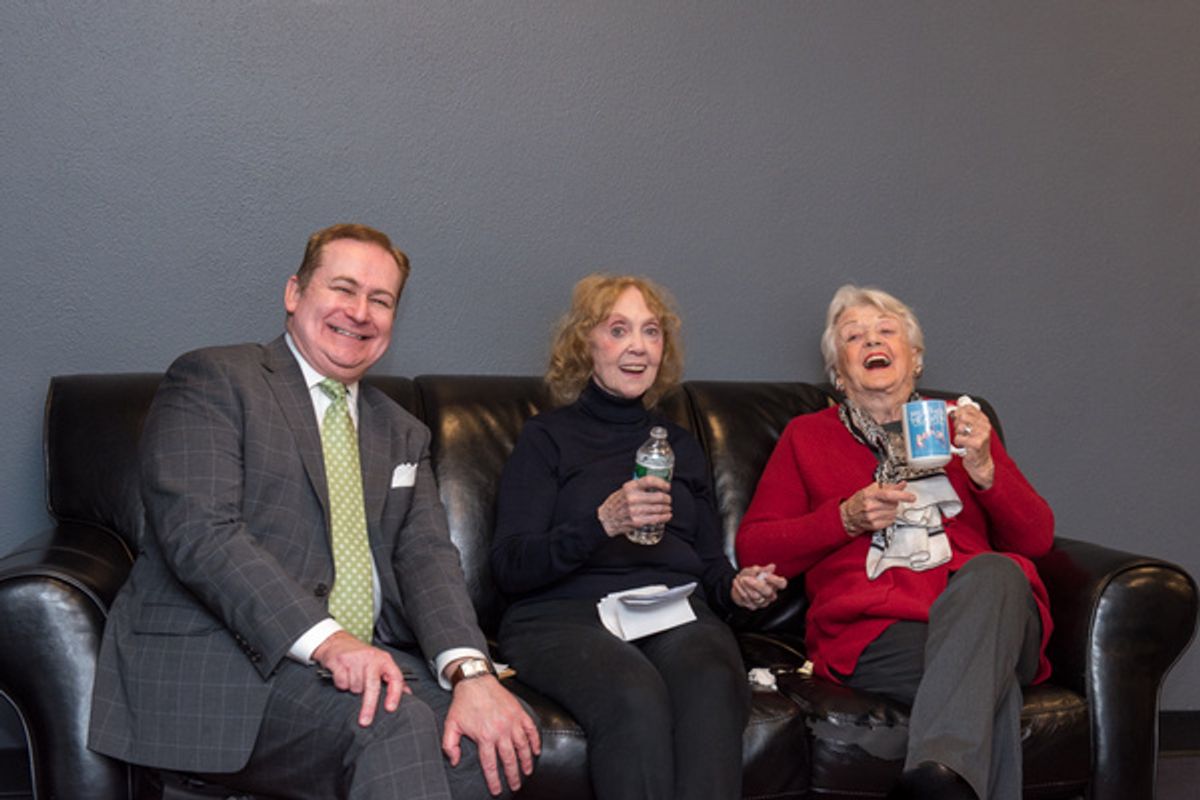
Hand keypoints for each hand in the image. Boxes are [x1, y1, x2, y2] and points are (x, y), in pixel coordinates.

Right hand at [311, 630, 410, 726]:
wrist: (338, 642)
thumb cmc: (362, 657)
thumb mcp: (380, 664)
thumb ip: (392, 679)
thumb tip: (408, 694)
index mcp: (385, 660)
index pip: (395, 677)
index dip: (395, 694)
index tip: (391, 709)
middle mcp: (372, 658)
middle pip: (373, 686)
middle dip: (369, 706)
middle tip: (365, 722)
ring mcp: (356, 659)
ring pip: (356, 687)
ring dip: (353, 689)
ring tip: (352, 679)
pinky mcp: (341, 661)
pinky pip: (342, 683)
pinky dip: (341, 684)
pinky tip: (343, 676)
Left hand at [443, 674, 540, 795]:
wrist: (475, 681)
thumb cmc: (464, 702)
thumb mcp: (451, 725)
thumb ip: (450, 745)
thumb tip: (454, 761)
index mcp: (484, 736)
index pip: (490, 764)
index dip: (494, 780)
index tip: (497, 790)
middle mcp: (500, 731)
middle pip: (509, 759)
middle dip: (513, 776)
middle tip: (516, 786)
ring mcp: (512, 722)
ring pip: (523, 746)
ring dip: (526, 761)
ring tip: (527, 771)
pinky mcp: (519, 712)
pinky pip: (531, 729)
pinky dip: (535, 741)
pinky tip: (536, 750)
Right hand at [597, 476, 671, 537]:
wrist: (606, 519)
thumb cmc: (617, 503)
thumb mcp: (625, 490)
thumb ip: (638, 487)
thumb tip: (656, 486)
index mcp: (630, 487)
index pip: (649, 481)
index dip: (661, 483)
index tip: (667, 487)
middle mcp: (633, 498)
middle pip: (658, 496)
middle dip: (667, 499)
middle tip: (668, 499)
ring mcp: (635, 510)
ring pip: (659, 508)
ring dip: (667, 508)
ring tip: (668, 508)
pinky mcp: (637, 521)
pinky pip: (656, 518)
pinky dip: (665, 517)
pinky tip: (667, 515)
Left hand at [731, 564, 787, 609]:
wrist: (739, 586)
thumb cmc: (750, 577)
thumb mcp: (754, 570)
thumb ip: (762, 569)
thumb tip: (772, 567)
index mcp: (774, 584)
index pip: (782, 584)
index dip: (776, 580)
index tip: (766, 576)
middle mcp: (770, 595)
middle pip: (768, 592)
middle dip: (756, 584)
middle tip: (746, 578)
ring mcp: (762, 602)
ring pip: (755, 596)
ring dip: (745, 586)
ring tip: (740, 578)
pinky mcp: (753, 606)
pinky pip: (746, 598)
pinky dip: (739, 589)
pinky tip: (736, 582)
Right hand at [839, 482, 916, 535]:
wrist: (848, 515)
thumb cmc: (859, 501)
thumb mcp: (871, 489)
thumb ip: (888, 486)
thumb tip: (902, 485)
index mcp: (870, 494)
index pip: (889, 494)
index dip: (902, 496)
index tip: (911, 497)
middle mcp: (870, 506)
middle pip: (894, 504)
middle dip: (894, 502)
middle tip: (887, 501)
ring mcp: (872, 517)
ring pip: (893, 513)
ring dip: (892, 510)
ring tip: (882, 508)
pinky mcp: (874, 525)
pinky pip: (890, 521)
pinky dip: (889, 518)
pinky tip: (881, 515)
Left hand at [952, 404, 994, 489]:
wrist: (980, 462)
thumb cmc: (975, 445)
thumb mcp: (972, 429)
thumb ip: (965, 418)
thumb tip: (953, 409)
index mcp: (983, 420)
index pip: (969, 407)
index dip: (959, 411)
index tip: (957, 417)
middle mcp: (984, 426)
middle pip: (963, 415)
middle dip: (957, 422)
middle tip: (960, 430)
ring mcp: (982, 435)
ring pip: (960, 426)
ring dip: (957, 433)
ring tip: (962, 437)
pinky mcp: (977, 444)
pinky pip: (959, 438)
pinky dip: (957, 442)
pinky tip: (962, 445)